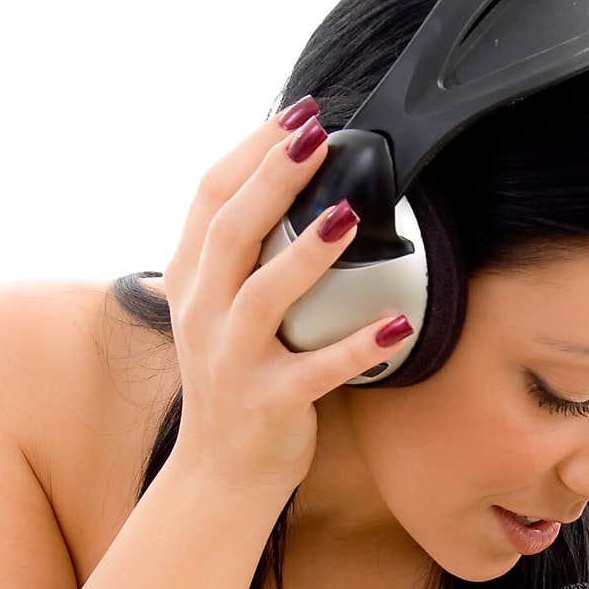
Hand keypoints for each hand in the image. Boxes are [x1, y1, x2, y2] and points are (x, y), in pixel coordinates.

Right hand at [162, 99, 409, 497]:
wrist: (221, 473)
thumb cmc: (234, 381)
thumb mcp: (218, 312)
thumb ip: (241, 257)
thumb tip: (288, 184)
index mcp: (190, 282)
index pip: (209, 198)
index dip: (252, 149)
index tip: (298, 115)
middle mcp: (202, 316)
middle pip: (231, 231)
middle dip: (274, 178)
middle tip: (320, 138)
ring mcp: (232, 362)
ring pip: (263, 297)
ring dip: (308, 254)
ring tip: (349, 216)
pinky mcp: (268, 404)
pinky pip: (316, 372)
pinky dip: (358, 347)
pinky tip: (398, 324)